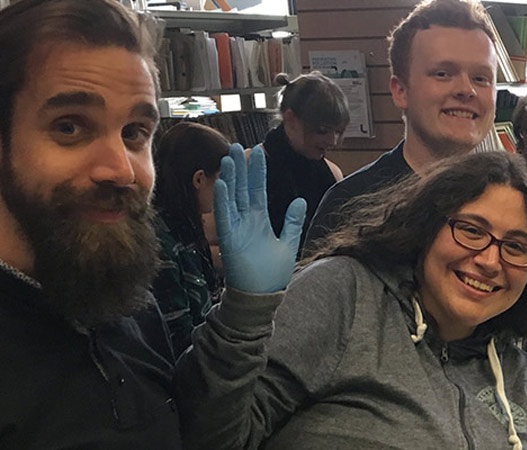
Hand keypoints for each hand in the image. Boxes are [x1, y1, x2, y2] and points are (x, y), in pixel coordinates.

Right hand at [213, 143, 305, 293]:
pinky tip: (223, 183)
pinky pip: (225, 216)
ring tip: (229, 158)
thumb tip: (300, 200)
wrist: (261, 296)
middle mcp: (245, 220)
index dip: (257, 171)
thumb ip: (293, 221)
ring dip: (230, 178)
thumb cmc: (272, 273)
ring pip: (231, 197)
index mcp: (260, 219)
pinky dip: (224, 200)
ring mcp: (236, 228)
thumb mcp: (289, 242)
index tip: (257, 151)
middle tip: (236, 146)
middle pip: (241, 188)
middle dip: (240, 167)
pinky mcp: (229, 239)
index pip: (258, 189)